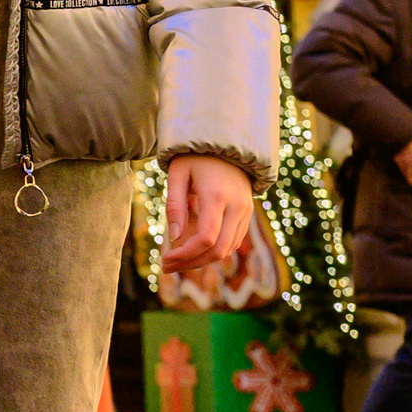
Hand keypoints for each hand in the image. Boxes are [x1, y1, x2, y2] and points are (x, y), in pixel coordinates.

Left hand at [161, 153, 254, 271]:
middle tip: (166, 266)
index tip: (165, 259)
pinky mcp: (247, 214)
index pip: (206, 238)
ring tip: (175, 262)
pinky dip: (214, 251)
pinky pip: (233, 242)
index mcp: (217, 196)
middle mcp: (237, 207)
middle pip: (218, 250)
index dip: (185, 254)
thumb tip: (174, 238)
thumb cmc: (196, 157)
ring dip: (202, 261)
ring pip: (228, 250)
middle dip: (191, 263)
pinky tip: (192, 251)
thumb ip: (175, 205)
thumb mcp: (178, 173)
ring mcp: (245, 212)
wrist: (227, 144)